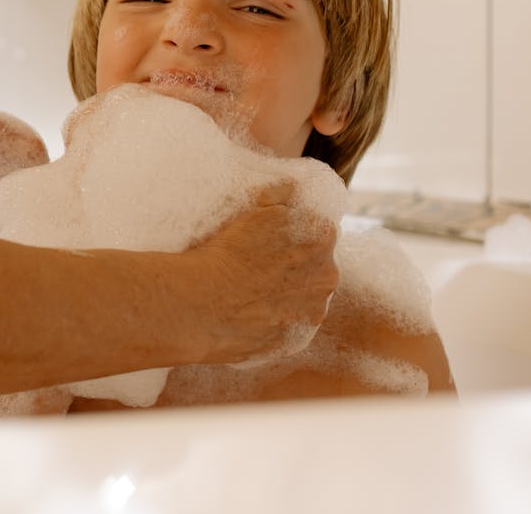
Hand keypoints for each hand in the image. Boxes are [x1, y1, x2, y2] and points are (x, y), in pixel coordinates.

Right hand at [188, 179, 338, 364]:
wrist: (202, 302)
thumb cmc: (225, 251)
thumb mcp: (258, 206)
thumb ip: (286, 193)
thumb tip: (298, 190)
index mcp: (322, 237)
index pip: (319, 231)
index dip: (295, 235)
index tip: (272, 241)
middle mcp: (327, 276)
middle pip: (316, 266)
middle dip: (295, 265)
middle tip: (259, 265)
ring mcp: (313, 312)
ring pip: (305, 297)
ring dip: (288, 293)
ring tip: (252, 291)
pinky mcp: (296, 339)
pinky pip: (290, 324)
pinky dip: (276, 319)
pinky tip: (252, 312)